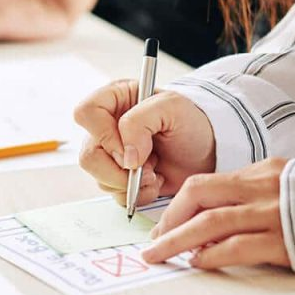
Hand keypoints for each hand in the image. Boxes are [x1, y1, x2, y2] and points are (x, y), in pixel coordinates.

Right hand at [74, 81, 215, 206]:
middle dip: (119, 170)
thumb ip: (140, 121)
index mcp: (113, 100)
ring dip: (133, 183)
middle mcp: (106, 127)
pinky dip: (138, 194)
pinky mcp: (118, 178)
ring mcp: (110, 155)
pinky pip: (114, 195)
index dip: (104, 135)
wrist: (209, 150)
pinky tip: (155, 181)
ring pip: (100, 179)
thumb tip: (125, 156)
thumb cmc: (192, 122)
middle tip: (147, 167)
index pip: (85, 114)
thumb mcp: (172, 107)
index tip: (130, 151)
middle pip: (88, 156)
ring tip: (157, 171)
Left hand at [142, 158, 290, 269]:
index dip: (178, 207)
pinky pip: (236, 246)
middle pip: (198, 195)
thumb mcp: (290, 187)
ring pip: (210, 222)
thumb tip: (214, 223)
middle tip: (153, 240)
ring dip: (176, 239)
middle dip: (169, 219)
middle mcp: (262, 187)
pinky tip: (195, 262)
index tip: (164, 226)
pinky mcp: (283, 241)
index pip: (205, 185)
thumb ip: (253, 198)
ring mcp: (272, 213)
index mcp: (261, 171)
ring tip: (156, 254)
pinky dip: (211, 255)